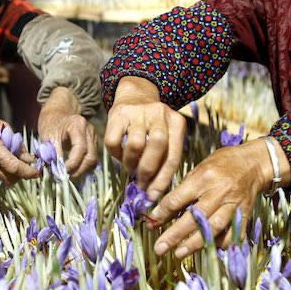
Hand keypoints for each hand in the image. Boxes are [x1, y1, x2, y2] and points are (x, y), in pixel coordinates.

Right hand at [0, 90, 39, 182]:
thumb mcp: (1, 126)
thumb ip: (15, 143)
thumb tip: (28, 158)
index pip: (13, 167)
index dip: (28, 172)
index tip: (37, 173)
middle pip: (9, 179)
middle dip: (21, 175)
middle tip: (28, 166)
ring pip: (2, 176)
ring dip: (11, 170)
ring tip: (10, 155)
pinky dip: (1, 167)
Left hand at [37, 87, 97, 177]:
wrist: (56, 114)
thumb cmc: (50, 124)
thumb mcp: (47, 137)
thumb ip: (53, 153)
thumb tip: (58, 172)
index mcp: (78, 125)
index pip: (81, 149)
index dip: (73, 163)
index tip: (62, 171)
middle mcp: (89, 131)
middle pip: (91, 156)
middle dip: (79, 170)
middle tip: (66, 177)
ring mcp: (93, 137)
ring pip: (93, 159)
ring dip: (82, 170)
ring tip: (69, 175)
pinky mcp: (93, 143)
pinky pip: (91, 158)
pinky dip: (83, 166)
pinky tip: (74, 170)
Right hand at [104, 77, 185, 201]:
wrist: (136, 94)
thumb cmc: (153, 124)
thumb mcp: (167, 135)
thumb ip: (164, 159)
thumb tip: (153, 191)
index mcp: (177, 122)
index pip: (173, 156)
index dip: (163, 179)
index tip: (154, 195)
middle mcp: (160, 114)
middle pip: (157, 146)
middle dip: (148, 170)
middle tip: (140, 183)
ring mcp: (139, 112)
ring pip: (135, 145)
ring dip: (130, 163)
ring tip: (130, 167)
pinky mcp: (119, 113)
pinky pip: (114, 141)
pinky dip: (115, 154)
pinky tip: (119, 155)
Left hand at [148, 137, 288, 258]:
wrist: (255, 163)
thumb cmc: (223, 162)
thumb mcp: (200, 167)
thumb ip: (185, 187)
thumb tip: (164, 209)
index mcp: (204, 177)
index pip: (178, 198)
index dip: (163, 213)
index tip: (152, 223)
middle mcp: (219, 192)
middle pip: (195, 218)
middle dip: (175, 235)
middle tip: (160, 247)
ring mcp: (234, 205)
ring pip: (213, 229)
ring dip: (195, 244)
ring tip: (179, 254)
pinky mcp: (245, 215)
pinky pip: (232, 235)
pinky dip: (220, 244)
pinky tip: (207, 249)